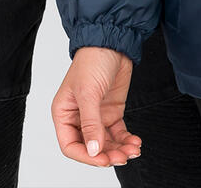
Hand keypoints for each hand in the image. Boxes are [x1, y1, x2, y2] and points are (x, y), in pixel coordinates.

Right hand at [51, 46, 141, 168]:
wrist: (113, 42)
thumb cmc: (92, 60)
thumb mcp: (88, 92)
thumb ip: (90, 123)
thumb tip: (93, 150)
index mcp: (64, 113)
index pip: (70, 145)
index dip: (86, 156)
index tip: (102, 159)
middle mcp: (79, 117)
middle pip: (90, 148)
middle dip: (107, 155)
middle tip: (123, 156)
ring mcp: (97, 116)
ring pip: (106, 143)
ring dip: (119, 149)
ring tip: (133, 149)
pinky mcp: (112, 112)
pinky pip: (118, 134)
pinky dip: (126, 140)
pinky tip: (135, 141)